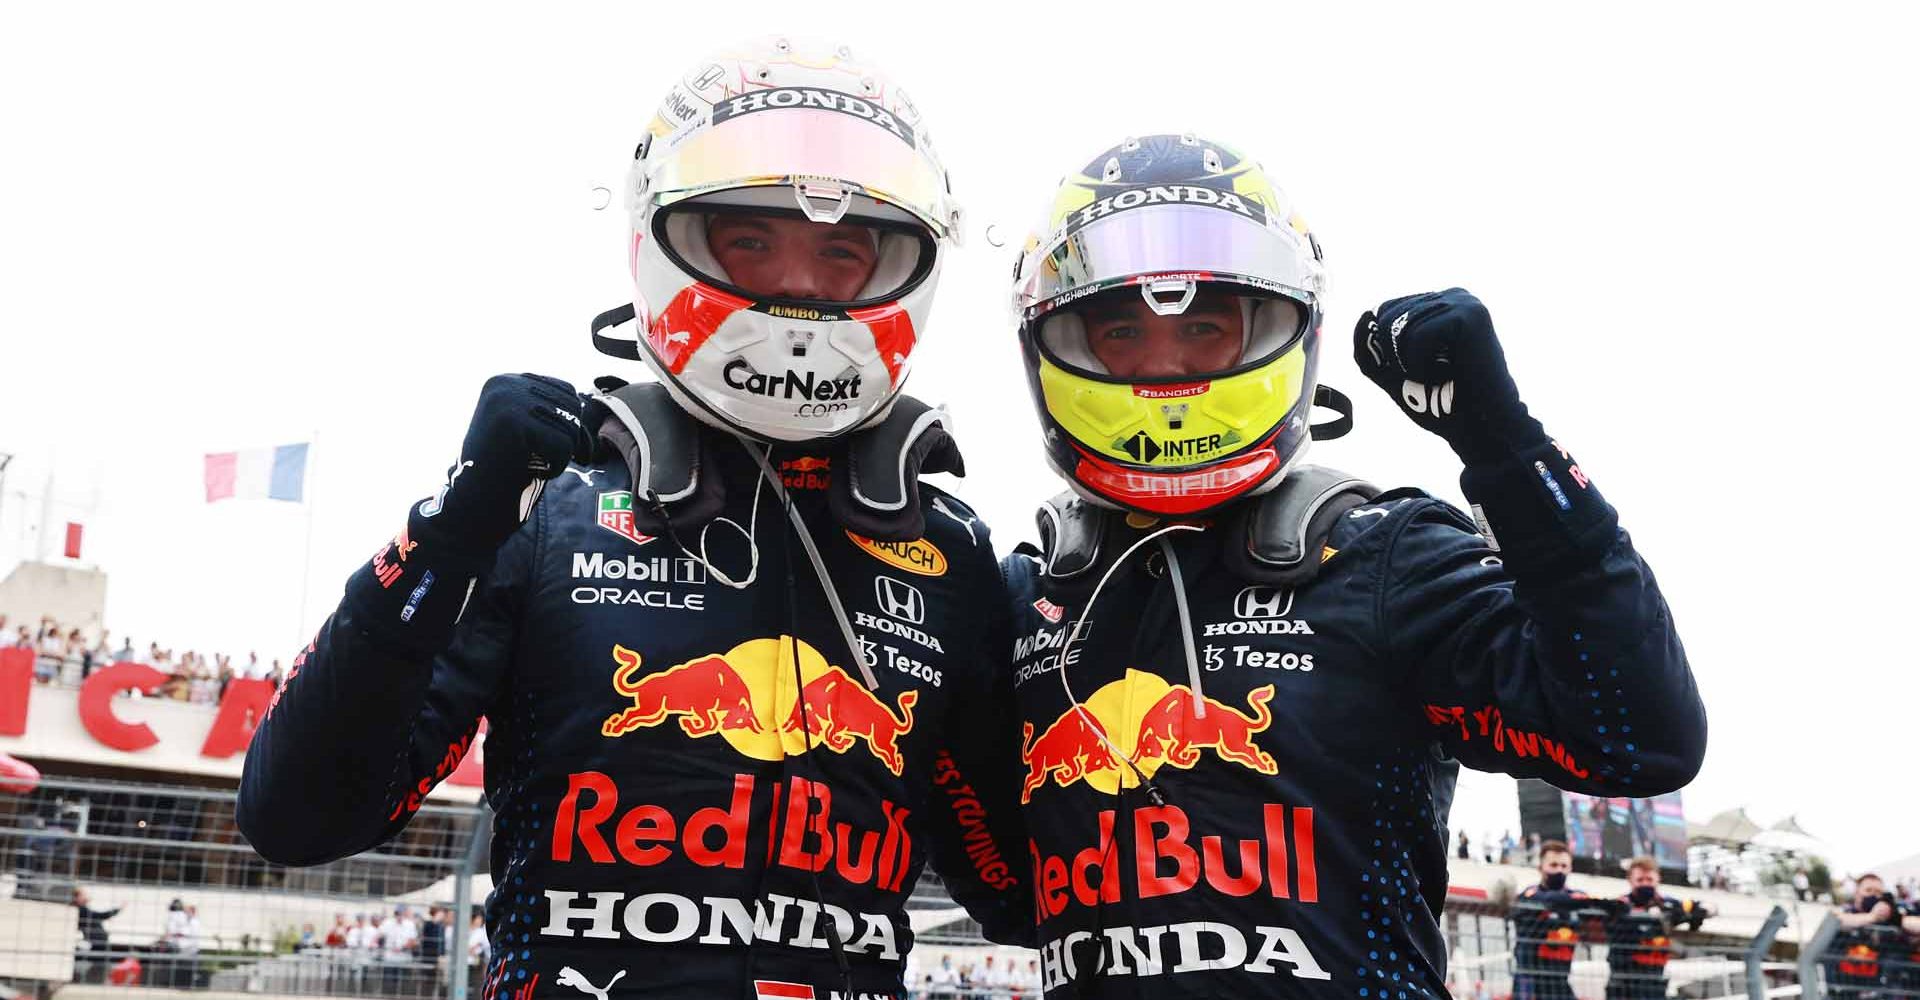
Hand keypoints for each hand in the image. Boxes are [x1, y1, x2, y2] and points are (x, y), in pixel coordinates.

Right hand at [414, 374, 593, 552]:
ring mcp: (506, 399)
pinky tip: (529, 471)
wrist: (471, 502)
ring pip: (570, 427)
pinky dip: (556, 466)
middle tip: (546, 460)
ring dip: (560, 455)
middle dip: (570, 439)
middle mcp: (504, 383)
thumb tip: (587, 406)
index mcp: (505, 381)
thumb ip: (549, 412)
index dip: (570, 422)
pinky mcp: (513, 422)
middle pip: (572, 406)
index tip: (558, 447)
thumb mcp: (526, 430)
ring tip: (531, 464)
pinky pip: (564, 445)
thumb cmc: (503, 470)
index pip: (565, 390)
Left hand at [1353, 288, 1543, 463]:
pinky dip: (1421, 365)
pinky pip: (1417, 336)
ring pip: (1400, 327)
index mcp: (1438, 304)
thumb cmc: (1442, 404)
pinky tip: (1448, 373)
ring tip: (1440, 375)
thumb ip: (1371, 348)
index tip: (1416, 372)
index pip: (1383, 312)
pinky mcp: (1469, 316)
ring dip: (1410, 364)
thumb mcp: (1394, 373)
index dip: (1385, 350)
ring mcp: (1463, 302)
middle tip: (1428, 377)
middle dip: (1396, 358)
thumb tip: (1363, 315)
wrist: (1482, 428)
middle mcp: (1452, 296)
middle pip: (1386, 317)